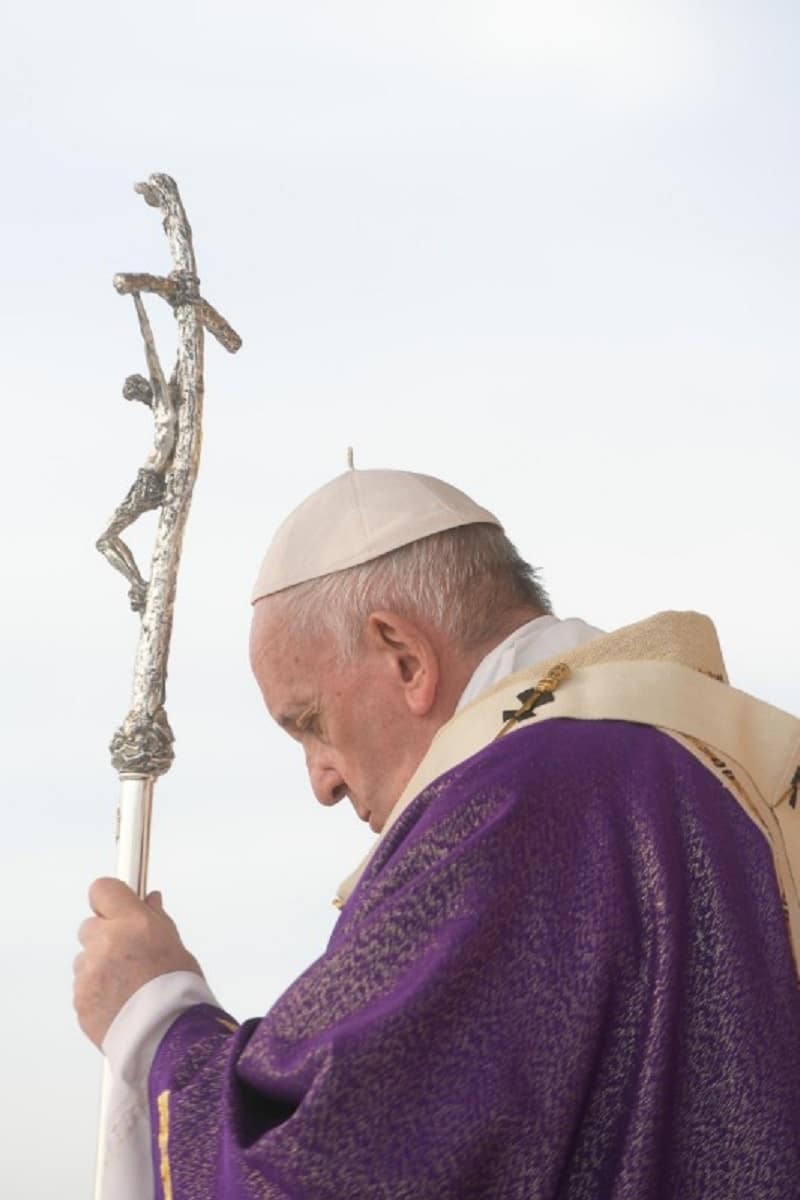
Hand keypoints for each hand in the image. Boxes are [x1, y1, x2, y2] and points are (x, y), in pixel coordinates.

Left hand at [74, 877, 202, 1048]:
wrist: (166, 1038)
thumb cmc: (178, 992)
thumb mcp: (176, 946)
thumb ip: (157, 920)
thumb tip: (149, 901)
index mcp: (131, 923)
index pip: (103, 890)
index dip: (111, 899)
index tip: (119, 906)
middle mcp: (105, 942)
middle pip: (91, 926)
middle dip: (107, 936)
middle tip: (130, 954)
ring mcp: (89, 973)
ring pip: (86, 959)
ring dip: (100, 966)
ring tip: (128, 985)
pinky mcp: (79, 999)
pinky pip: (83, 986)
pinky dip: (96, 991)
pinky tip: (120, 1002)